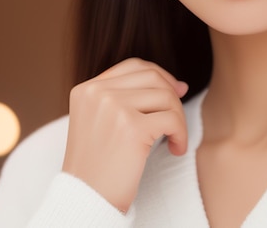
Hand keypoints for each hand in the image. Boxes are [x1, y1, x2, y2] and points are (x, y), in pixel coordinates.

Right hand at [62, 58, 188, 212]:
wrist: (85, 201)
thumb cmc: (98, 167)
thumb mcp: (100, 121)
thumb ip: (126, 97)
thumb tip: (178, 84)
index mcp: (86, 89)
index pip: (133, 66)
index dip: (160, 76)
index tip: (175, 93)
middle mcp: (97, 92)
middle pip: (152, 77)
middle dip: (172, 97)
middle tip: (176, 121)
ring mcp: (113, 107)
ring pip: (166, 96)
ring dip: (178, 119)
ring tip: (174, 139)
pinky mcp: (131, 127)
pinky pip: (172, 119)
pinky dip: (181, 134)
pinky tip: (175, 149)